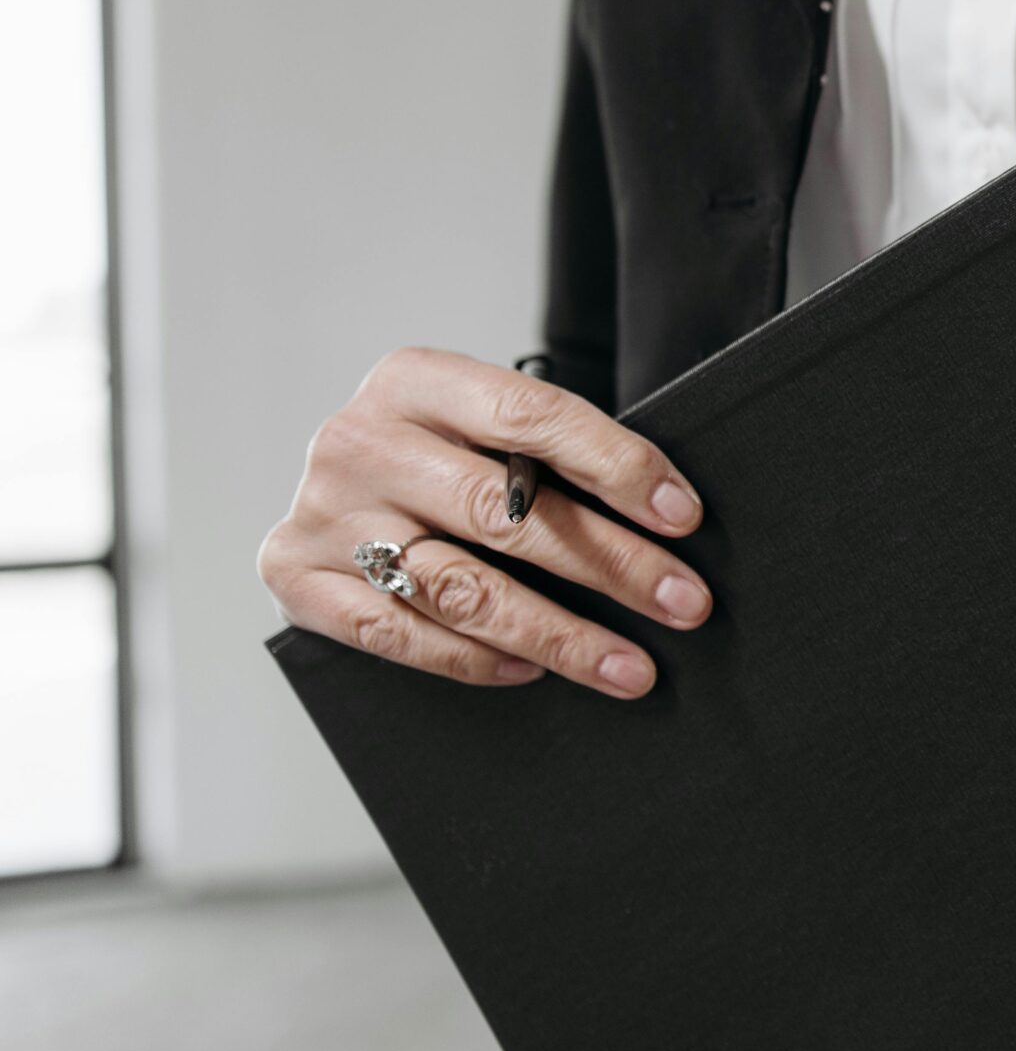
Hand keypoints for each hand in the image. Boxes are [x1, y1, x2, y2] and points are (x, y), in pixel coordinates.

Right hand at [256, 347, 709, 697]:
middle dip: (612, 564)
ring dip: (560, 635)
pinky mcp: (296, 578)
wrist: (334, 483)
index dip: (617, 466)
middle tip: (683, 604)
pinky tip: (535, 670)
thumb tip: (667, 517)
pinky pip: (401, 634)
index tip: (684, 516)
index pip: (532, 418)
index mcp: (414, 380)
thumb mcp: (483, 428)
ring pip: (462, 588)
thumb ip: (550, 455)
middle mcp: (360, 441)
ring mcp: (322, 513)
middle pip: (507, 512)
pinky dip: (476, 658)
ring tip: (630, 667)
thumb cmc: (439, 455)